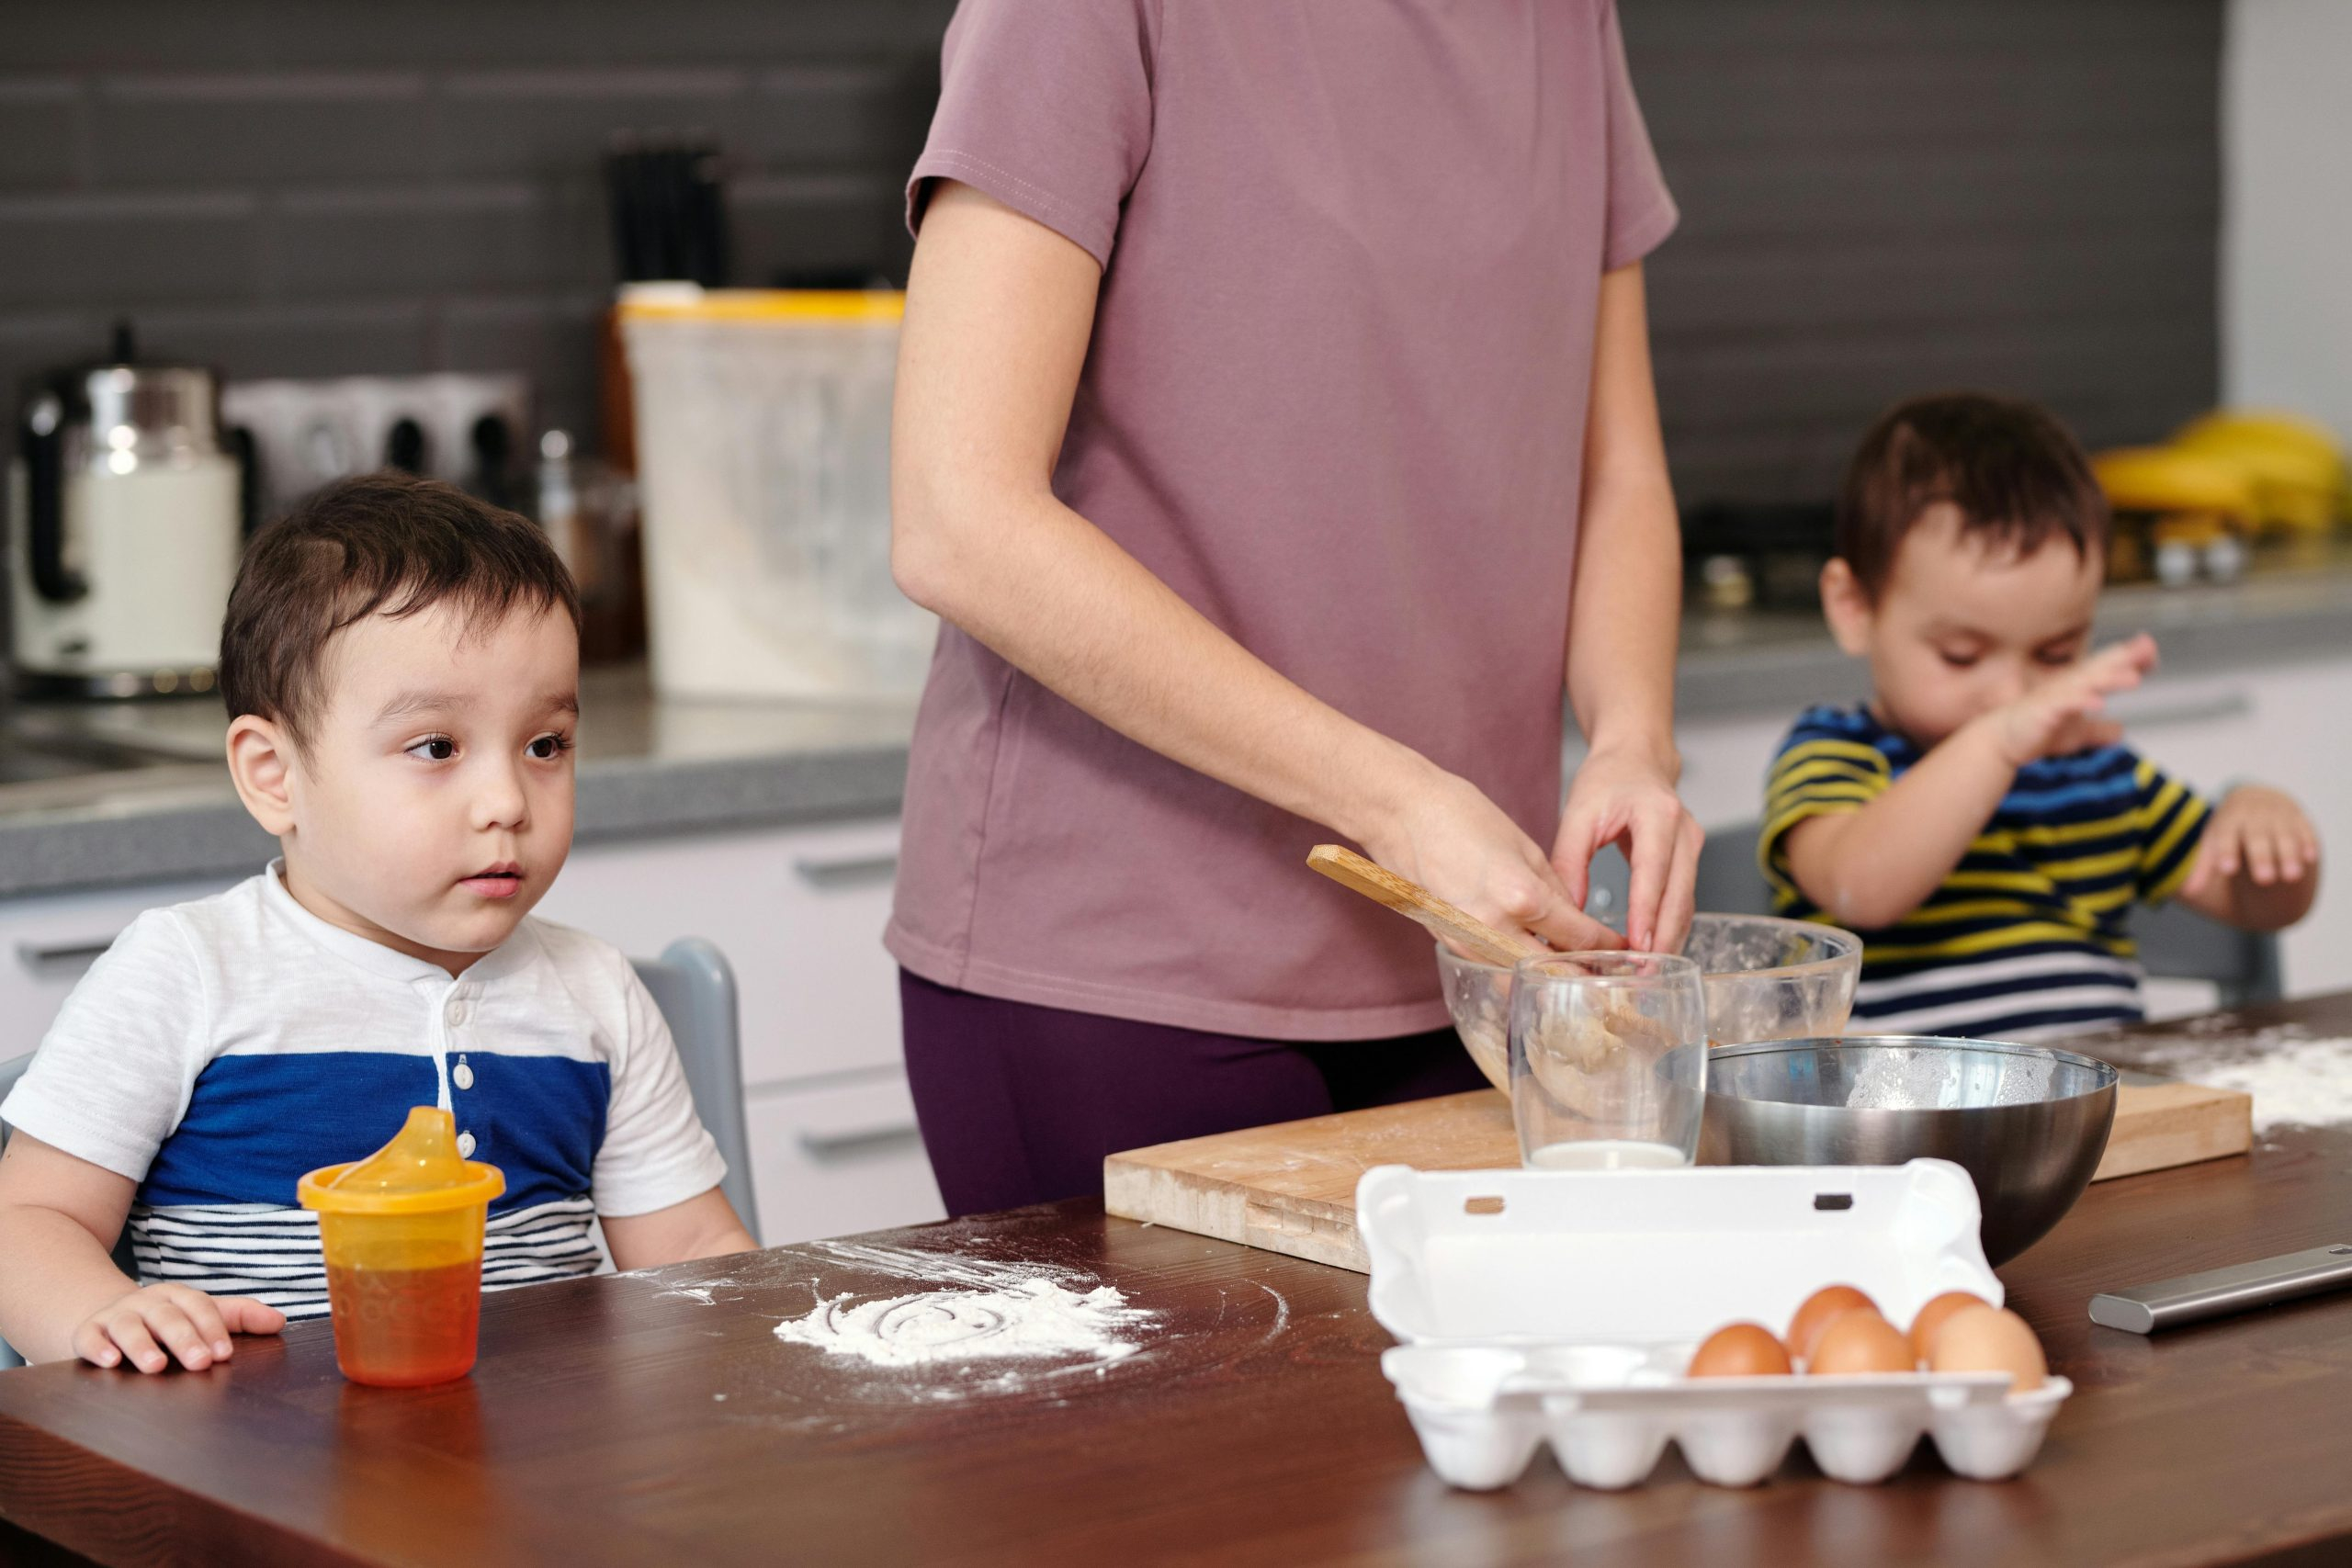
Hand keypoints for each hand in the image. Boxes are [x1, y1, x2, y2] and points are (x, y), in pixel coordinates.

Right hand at [73, 1284, 284, 1373]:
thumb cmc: (165, 1321)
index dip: (213, 1328)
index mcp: (178, 1296)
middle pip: (167, 1316)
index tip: (225, 1353)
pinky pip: (89, 1337)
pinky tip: (109, 1362)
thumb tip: (280, 1322)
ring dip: (142, 1346)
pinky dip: (98, 1348)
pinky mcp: (87, 1332)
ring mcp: (116, 1316)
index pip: (199, 1306)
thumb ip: (239, 1318)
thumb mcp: (201, 1314)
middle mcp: (147, 1303)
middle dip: (185, 1339)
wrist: (105, 1314)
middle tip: (201, 1363)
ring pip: (128, 1326)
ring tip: (156, 1366)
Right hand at [1359, 767, 1623, 954]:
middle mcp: (1495, 927)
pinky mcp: (1448, 942)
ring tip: (1568, 967)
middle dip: (1581, 973)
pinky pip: (1491, 964)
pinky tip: (1526, 955)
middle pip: (1553, 971)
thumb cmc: (1459, 816)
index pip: (1578, 937)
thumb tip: (1573, 917)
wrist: (1400, 814)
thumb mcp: (1523, 845)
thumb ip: (1554, 887)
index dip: (1606, 946)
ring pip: (1520, 976)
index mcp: (1522, 897)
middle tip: (1601, 971)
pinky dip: (1513, 965)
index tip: (1622, 949)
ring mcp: (1468, 940)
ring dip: (1545, 974)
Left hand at [1550, 742, 1700, 952]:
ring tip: (1649, 973)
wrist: (1636, 758)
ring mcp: (1692, 845)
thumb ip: (1569, 860)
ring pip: (1686, 902)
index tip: (1637, 945)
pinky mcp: (1690, 858)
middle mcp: (1684, 831)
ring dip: (1670, 938)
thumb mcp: (1578, 814)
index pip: (1654, 870)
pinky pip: (1683, 898)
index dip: (1647, 910)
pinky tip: (1655, 951)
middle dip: (1663, 937)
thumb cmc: (1606, 781)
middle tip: (1644, 973)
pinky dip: (1670, 926)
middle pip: (1679, 894)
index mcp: (1657, 814)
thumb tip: (1566, 912)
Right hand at [1977, 634, 2157, 767]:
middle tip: (2148, 646)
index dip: (2129, 661)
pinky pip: (2064, 705)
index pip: (2107, 670)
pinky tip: (2098, 703)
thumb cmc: (2034, 733)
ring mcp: (2055, 697)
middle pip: (2100, 668)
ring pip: (2086, 684)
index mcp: (2076, 688)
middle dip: (2124, 658)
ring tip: (2134, 678)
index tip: (2152, 652)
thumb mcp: (2076, 734)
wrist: (1999, 742)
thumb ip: (2098, 730)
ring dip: (2109, 679)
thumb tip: (2119, 732)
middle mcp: (2067, 686)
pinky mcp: (2043, 712)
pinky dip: (2081, 702)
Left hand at [2183, 784, 2319, 899]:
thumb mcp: (2214, 842)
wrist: (2256, 798)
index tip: (2226, 870)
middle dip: (2261, 858)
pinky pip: (2304, 830)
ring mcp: (2278, 815)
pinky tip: (2309, 858)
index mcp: (2228, 820)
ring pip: (2284, 835)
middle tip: (2264, 881)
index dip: (2226, 851)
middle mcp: (2253, 815)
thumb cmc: (2230, 828)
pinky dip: (2307, 843)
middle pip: (2256, 837)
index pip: (2225, 836)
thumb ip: (2204, 866)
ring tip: (2291, 878)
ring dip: (2288, 855)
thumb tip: (2188, 892)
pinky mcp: (2299, 818)